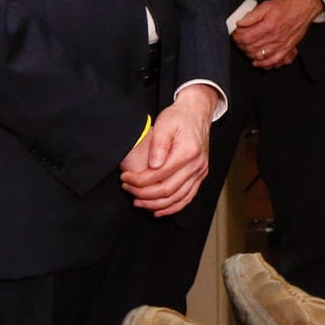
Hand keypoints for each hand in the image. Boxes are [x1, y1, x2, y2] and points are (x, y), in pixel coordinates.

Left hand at [119, 85, 214, 215]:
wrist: (196, 114)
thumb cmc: (179, 118)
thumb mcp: (165, 124)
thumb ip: (158, 145)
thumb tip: (153, 165)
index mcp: (188, 153)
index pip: (159, 176)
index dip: (138, 181)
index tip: (125, 178)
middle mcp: (196, 165)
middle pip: (167, 190)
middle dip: (143, 194)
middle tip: (127, 189)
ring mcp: (200, 172)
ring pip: (177, 198)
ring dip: (155, 204)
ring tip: (138, 201)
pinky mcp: (200, 176)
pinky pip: (187, 198)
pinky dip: (173, 208)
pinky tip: (158, 210)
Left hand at [232, 0, 323, 68]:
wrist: (304, 9)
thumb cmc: (286, 6)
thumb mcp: (267, 5)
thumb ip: (252, 15)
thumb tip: (239, 23)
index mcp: (268, 26)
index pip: (246, 38)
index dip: (237, 37)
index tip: (235, 33)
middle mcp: (275, 37)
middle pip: (251, 48)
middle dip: (241, 45)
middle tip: (239, 40)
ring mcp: (281, 45)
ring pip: (259, 56)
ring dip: (249, 53)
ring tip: (246, 47)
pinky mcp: (287, 49)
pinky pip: (274, 61)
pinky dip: (264, 64)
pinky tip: (257, 62)